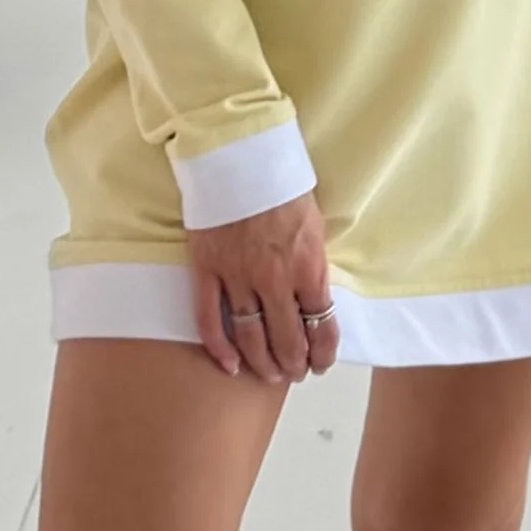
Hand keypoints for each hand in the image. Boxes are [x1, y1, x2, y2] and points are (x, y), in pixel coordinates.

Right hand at [187, 191, 338, 383]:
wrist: (241, 155)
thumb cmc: (283, 186)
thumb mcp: (314, 224)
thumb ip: (314, 264)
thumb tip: (317, 298)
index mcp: (307, 266)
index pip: (320, 325)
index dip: (323, 352)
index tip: (321, 363)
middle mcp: (274, 278)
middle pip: (286, 339)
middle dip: (294, 363)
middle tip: (295, 373)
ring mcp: (237, 276)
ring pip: (251, 336)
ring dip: (263, 363)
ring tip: (270, 375)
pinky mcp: (207, 269)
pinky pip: (210, 319)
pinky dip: (220, 348)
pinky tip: (230, 366)